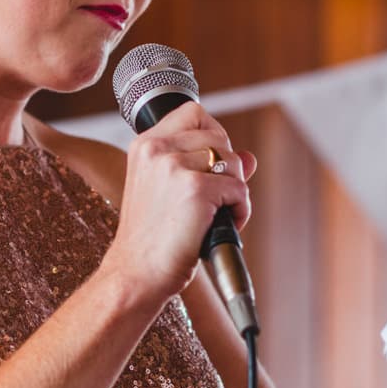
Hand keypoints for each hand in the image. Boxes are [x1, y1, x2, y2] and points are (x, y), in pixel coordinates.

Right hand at [102, 101, 256, 306]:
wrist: (137, 274)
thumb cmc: (152, 239)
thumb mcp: (169, 192)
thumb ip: (206, 166)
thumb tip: (250, 157)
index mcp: (145, 145)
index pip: (194, 113)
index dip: (212, 136)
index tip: (209, 166)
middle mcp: (156, 149)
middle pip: (220, 137)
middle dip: (226, 169)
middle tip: (212, 200)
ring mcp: (174, 166)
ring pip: (234, 162)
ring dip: (234, 191)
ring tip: (214, 216)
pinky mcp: (195, 188)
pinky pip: (239, 189)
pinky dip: (239, 211)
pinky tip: (218, 227)